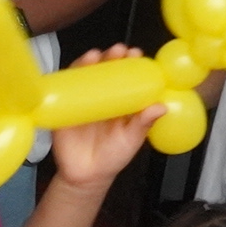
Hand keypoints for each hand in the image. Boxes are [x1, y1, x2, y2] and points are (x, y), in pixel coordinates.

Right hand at [45, 48, 164, 188]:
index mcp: (122, 102)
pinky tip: (75, 69)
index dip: (131, 64)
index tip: (136, 55)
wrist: (86, 176)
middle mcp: (102, 97)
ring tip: (95, 56)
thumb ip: (143, 124)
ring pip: (85, 76)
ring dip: (89, 62)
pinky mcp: (64, 108)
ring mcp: (82, 100)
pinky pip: (65, 90)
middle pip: (105, 71)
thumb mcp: (131, 140)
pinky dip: (68, 77)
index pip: (127, 77)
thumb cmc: (112, 157)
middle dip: (112, 57)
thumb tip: (161, 106)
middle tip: (119, 51)